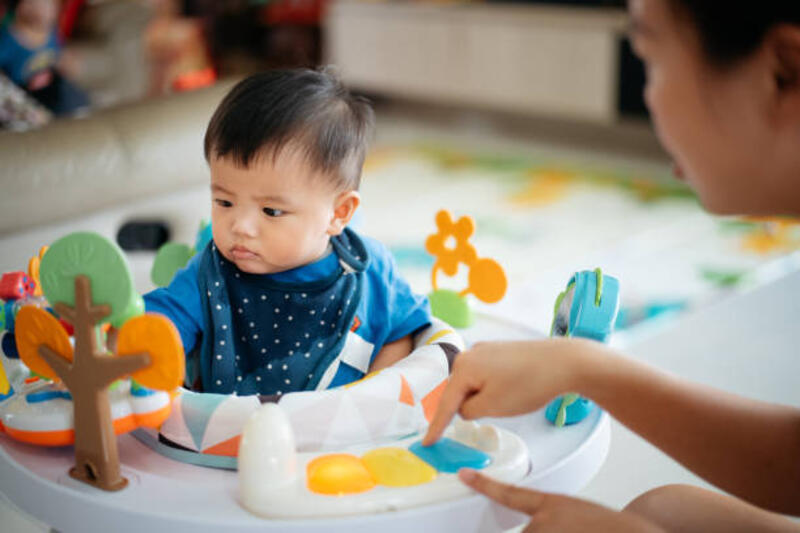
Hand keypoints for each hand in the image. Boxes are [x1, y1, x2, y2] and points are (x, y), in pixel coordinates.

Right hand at [423, 338, 605, 444]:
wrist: (564, 362)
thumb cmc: (529, 382)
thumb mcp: (492, 406)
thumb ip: (468, 411)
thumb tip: (465, 408)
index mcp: (463, 367)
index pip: (445, 404)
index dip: (436, 427)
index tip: (427, 442)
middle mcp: (470, 354)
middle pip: (458, 391)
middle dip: (468, 408)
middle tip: (492, 414)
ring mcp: (486, 350)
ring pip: (474, 385)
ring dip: (484, 399)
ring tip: (510, 402)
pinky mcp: (501, 352)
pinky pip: (486, 376)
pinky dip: (493, 389)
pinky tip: (511, 393)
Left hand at [458, 469, 662, 532]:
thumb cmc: (607, 526)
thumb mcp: (571, 512)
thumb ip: (543, 517)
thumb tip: (530, 526)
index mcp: (549, 505)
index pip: (508, 493)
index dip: (483, 484)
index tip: (464, 475)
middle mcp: (542, 524)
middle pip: (523, 532)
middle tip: (566, 529)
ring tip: (573, 531)